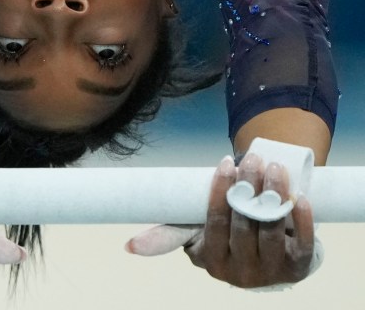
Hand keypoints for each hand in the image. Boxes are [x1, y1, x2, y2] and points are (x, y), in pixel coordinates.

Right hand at [125, 154, 314, 287]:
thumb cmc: (225, 232)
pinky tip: (299, 196)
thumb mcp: (196, 233)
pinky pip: (303, 243)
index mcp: (212, 261)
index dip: (221, 192)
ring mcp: (271, 271)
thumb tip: (128, 247)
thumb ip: (167, 236)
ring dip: (274, 196)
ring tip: (272, 167)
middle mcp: (241, 272)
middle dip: (248, 187)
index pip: (215, 222)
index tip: (224, 163)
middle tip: (251, 159)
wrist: (265, 250)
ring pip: (271, 230)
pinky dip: (303, 220)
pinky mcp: (298, 267)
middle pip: (244, 222)